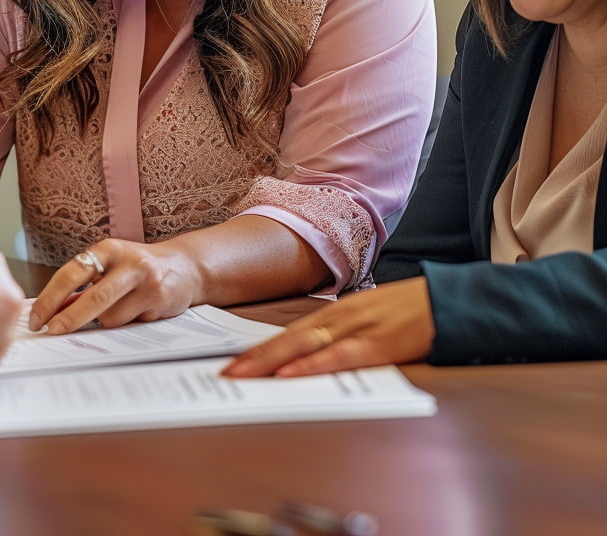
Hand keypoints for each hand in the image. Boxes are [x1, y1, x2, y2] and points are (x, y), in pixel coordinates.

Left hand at [28, 238, 201, 333]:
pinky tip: (138, 310)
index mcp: (107, 249)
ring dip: (106, 322)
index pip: (71, 274)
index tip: (37, 318)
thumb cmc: (139, 268)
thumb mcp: (110, 267)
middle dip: (69, 319)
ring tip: (119, 309)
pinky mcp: (160, 299)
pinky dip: (128, 323)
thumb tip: (51, 310)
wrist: (186, 266)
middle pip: (93, 297)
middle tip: (51, 332)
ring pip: (112, 316)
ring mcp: (146, 280)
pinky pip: (132, 323)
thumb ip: (84, 286)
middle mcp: (128, 261)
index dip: (51, 298)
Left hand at [221, 276, 435, 377]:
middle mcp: (341, 318)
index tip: (235, 364)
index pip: (290, 333)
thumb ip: (344, 337)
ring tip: (243, 374)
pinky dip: (312, 365)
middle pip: (288, 338)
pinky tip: (290, 374)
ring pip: (304, 346)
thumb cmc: (413, 314)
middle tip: (225, 373)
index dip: (261, 349)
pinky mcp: (379, 344)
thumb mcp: (371, 320)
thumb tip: (315, 358)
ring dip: (271, 361)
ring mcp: (358, 328)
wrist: (452, 301)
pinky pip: (338, 357)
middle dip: (254, 357)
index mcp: (338, 314)